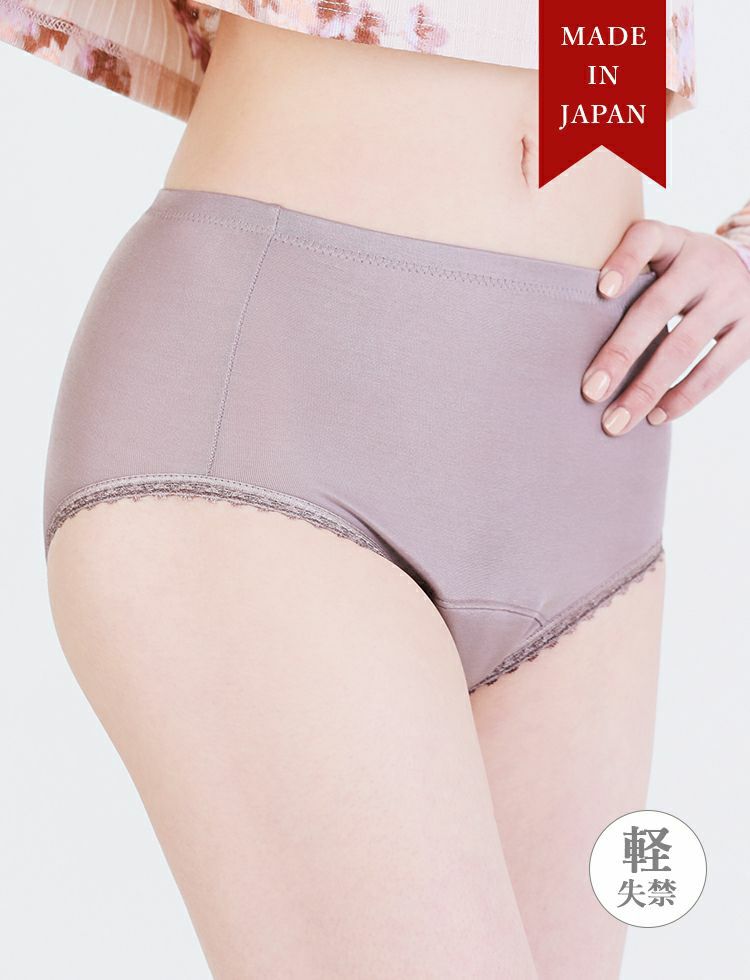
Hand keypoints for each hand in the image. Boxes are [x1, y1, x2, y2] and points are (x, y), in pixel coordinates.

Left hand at [580, 219, 749, 434]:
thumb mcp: (664, 259)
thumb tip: (571, 337)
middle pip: (658, 308)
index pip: (646, 238)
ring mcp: (731, 296)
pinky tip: (655, 417)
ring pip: (685, 346)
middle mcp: (704, 263)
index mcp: (673, 241)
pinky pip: (715, 369)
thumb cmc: (681, 273)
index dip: (625, 261)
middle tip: (590, 392)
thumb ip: (631, 281)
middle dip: (622, 353)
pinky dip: (682, 397)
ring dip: (647, 388)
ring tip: (616, 421)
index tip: (600, 291)